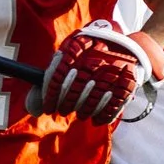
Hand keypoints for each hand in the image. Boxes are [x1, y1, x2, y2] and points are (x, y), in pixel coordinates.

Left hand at [34, 21, 163, 124]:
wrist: (130, 44)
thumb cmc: (93, 49)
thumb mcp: (73, 47)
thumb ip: (55, 67)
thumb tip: (34, 102)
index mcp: (77, 48)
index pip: (57, 78)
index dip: (50, 97)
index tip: (48, 107)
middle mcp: (94, 59)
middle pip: (74, 90)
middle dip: (66, 105)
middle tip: (63, 110)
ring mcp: (113, 71)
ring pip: (93, 99)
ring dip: (84, 111)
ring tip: (81, 114)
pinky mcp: (129, 81)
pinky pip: (114, 104)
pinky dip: (104, 115)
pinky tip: (98, 119)